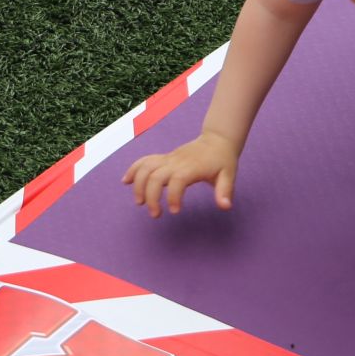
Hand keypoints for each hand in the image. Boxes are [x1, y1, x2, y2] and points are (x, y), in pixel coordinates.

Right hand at [123, 132, 238, 216]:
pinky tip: (126, 181)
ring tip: (139, 202)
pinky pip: (145, 161)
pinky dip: (134, 169)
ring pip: (146, 167)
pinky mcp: (164, 158)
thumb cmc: (222, 160)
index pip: (177, 180)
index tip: (174, 211)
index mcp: (192, 167)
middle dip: (151, 196)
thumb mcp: (228, 175)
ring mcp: (168, 159)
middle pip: (156, 176)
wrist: (216, 140)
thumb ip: (225, 191)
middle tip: (155, 215)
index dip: (173, 196)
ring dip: (138, 184)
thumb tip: (225, 207)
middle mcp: (177, 162)